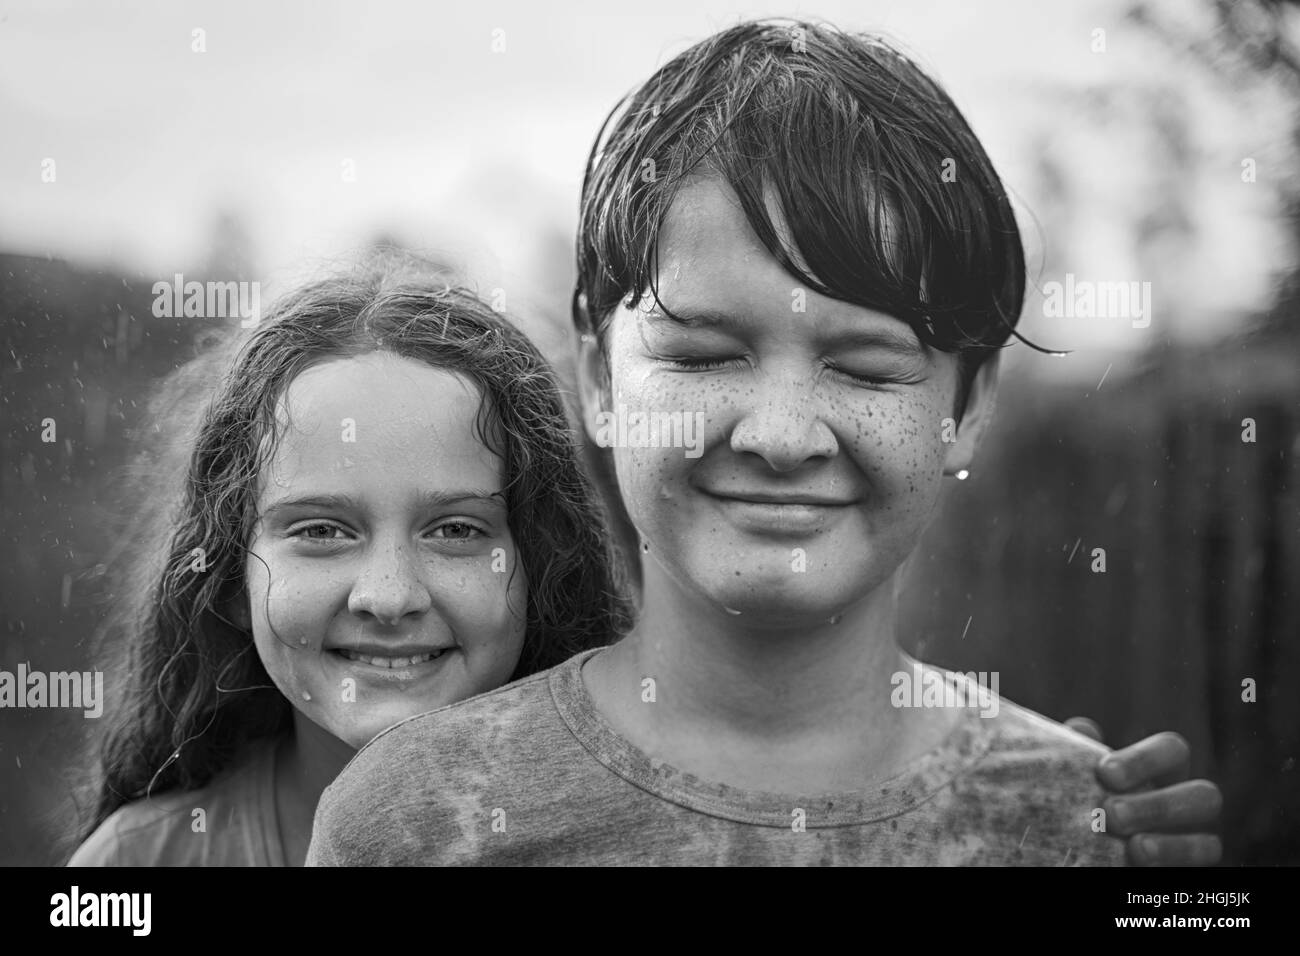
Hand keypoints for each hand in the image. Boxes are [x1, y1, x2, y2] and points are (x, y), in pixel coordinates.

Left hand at [1066, 719, 1222, 865]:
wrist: (1063, 846)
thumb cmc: (1069, 797)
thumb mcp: (1070, 773)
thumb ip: (1075, 750)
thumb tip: (1081, 729)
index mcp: (1158, 771)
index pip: (1173, 750)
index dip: (1145, 760)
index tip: (1105, 773)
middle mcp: (1180, 805)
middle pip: (1204, 796)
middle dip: (1159, 806)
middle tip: (1112, 814)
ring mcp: (1187, 843)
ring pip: (1209, 842)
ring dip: (1171, 845)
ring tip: (1133, 847)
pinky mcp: (1180, 872)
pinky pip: (1194, 874)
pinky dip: (1170, 867)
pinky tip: (1137, 865)